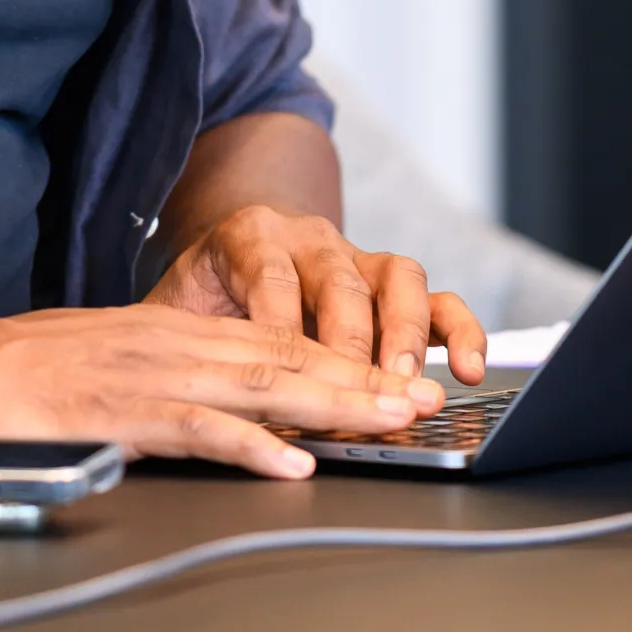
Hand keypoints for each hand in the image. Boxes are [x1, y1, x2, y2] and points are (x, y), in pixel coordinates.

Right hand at [0, 304, 448, 478]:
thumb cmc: (7, 378)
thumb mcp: (101, 366)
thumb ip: (160, 382)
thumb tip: (215, 413)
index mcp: (165, 332)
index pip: (273, 344)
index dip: (342, 363)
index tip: (396, 382)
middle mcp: (166, 343)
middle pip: (285, 359)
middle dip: (362, 380)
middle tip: (424, 399)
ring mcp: (143, 375)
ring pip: (258, 385)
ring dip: (332, 405)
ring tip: (390, 422)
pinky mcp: (113, 412)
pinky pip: (194, 427)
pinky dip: (250, 444)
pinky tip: (292, 462)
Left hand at [146, 205, 490, 387]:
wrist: (232, 259)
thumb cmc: (200, 298)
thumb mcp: (174, 311)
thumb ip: (176, 340)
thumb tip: (163, 396)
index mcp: (250, 235)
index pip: (270, 278)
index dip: (282, 327)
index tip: (285, 377)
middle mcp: (311, 239)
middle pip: (339, 282)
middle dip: (351, 342)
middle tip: (359, 391)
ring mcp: (359, 258)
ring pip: (397, 279)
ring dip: (406, 336)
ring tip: (408, 385)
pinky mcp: (393, 285)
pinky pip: (439, 299)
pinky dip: (460, 331)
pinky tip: (468, 369)